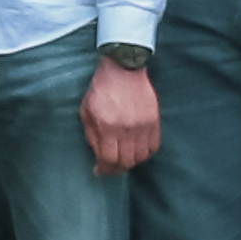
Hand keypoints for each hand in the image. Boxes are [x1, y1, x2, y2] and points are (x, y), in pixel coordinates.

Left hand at [84, 54, 160, 173]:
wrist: (123, 68)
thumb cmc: (101, 89)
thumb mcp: (86, 111)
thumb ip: (91, 135)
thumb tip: (98, 155)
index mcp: (107, 125)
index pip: (109, 158)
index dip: (103, 169)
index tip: (98, 171)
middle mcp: (127, 128)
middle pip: (126, 161)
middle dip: (116, 169)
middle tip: (110, 168)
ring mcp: (143, 125)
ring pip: (141, 157)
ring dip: (131, 162)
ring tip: (122, 160)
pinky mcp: (154, 121)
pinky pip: (153, 146)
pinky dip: (145, 153)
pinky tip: (136, 151)